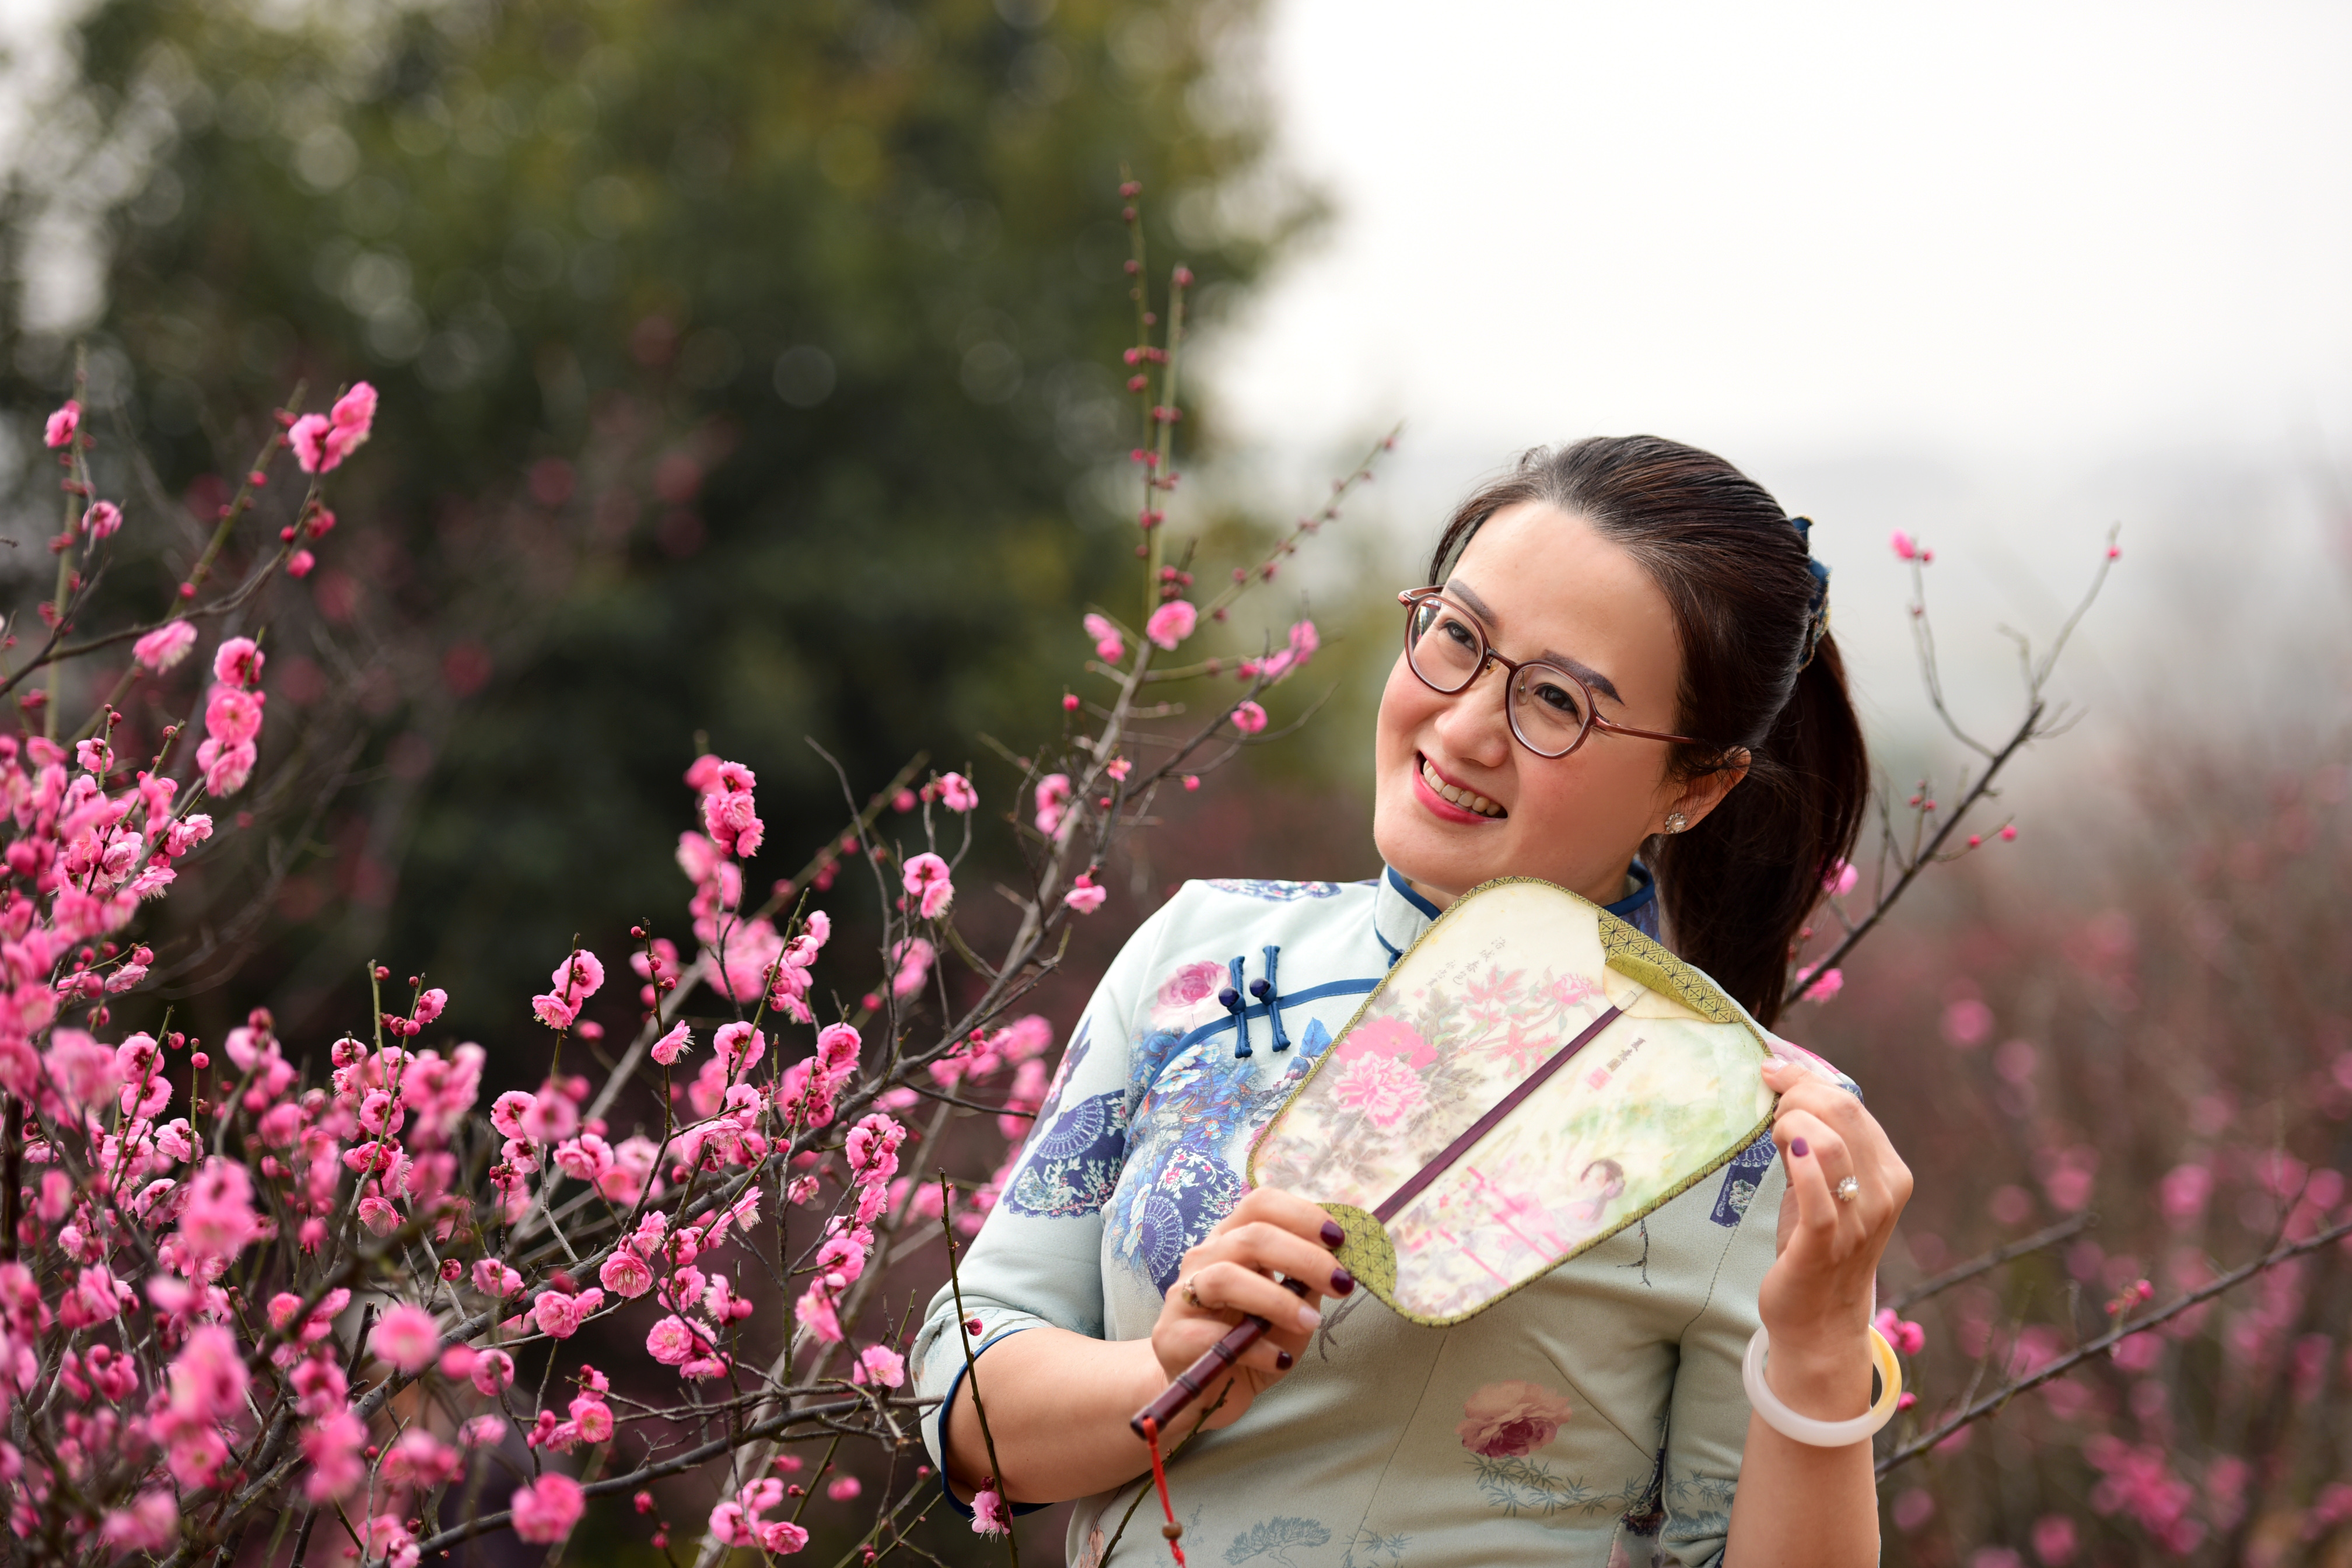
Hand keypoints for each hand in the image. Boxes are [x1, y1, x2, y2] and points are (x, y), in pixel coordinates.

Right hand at [1149, 1186, 1353, 1430]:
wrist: (1206, 1393)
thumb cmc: (1251, 1345)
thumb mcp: (1289, 1312)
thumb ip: (1306, 1286)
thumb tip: (1341, 1264)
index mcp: (1231, 1240)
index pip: (1261, 1205)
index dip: (1303, 1215)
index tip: (1339, 1240)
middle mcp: (1204, 1258)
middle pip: (1252, 1236)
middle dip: (1305, 1257)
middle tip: (1341, 1284)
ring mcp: (1183, 1295)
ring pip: (1227, 1278)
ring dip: (1279, 1300)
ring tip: (1311, 1324)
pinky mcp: (1172, 1336)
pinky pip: (1215, 1336)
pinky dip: (1258, 1348)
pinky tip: (1280, 1361)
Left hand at [1756, 1053, 1912, 1413]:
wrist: (1819, 1319)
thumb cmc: (1815, 1242)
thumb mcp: (1827, 1185)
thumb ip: (1821, 1140)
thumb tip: (1786, 1080)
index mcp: (1891, 1172)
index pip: (1852, 1104)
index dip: (1807, 1079)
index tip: (1773, 1070)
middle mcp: (1884, 1194)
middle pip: (1843, 1114)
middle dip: (1796, 1095)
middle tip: (1768, 1104)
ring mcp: (1858, 1222)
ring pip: (1831, 1145)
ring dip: (1791, 1124)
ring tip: (1773, 1135)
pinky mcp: (1825, 1247)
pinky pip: (1819, 1201)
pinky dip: (1802, 1168)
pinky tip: (1786, 1151)